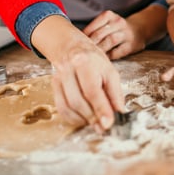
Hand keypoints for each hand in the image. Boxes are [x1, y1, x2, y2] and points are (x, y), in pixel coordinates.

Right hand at [31, 14, 124, 130]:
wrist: (72, 47)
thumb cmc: (94, 60)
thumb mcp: (110, 71)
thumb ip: (115, 93)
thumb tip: (119, 113)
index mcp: (85, 63)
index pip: (92, 90)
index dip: (101, 109)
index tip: (108, 124)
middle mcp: (68, 70)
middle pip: (78, 101)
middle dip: (92, 118)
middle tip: (103, 127)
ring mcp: (58, 78)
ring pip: (67, 106)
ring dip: (83, 120)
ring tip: (96, 123)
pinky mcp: (53, 86)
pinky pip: (61, 108)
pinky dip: (73, 118)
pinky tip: (83, 119)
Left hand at [84, 6, 166, 59]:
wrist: (139, 29)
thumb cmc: (116, 28)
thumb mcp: (106, 22)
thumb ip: (94, 29)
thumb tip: (76, 40)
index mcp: (109, 15)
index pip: (93, 26)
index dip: (84, 36)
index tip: (77, 44)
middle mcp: (118, 22)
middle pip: (100, 34)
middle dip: (90, 44)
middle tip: (83, 53)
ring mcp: (126, 33)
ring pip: (110, 41)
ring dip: (100, 50)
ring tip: (93, 56)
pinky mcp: (132, 45)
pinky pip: (118, 51)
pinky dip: (110, 56)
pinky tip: (105, 59)